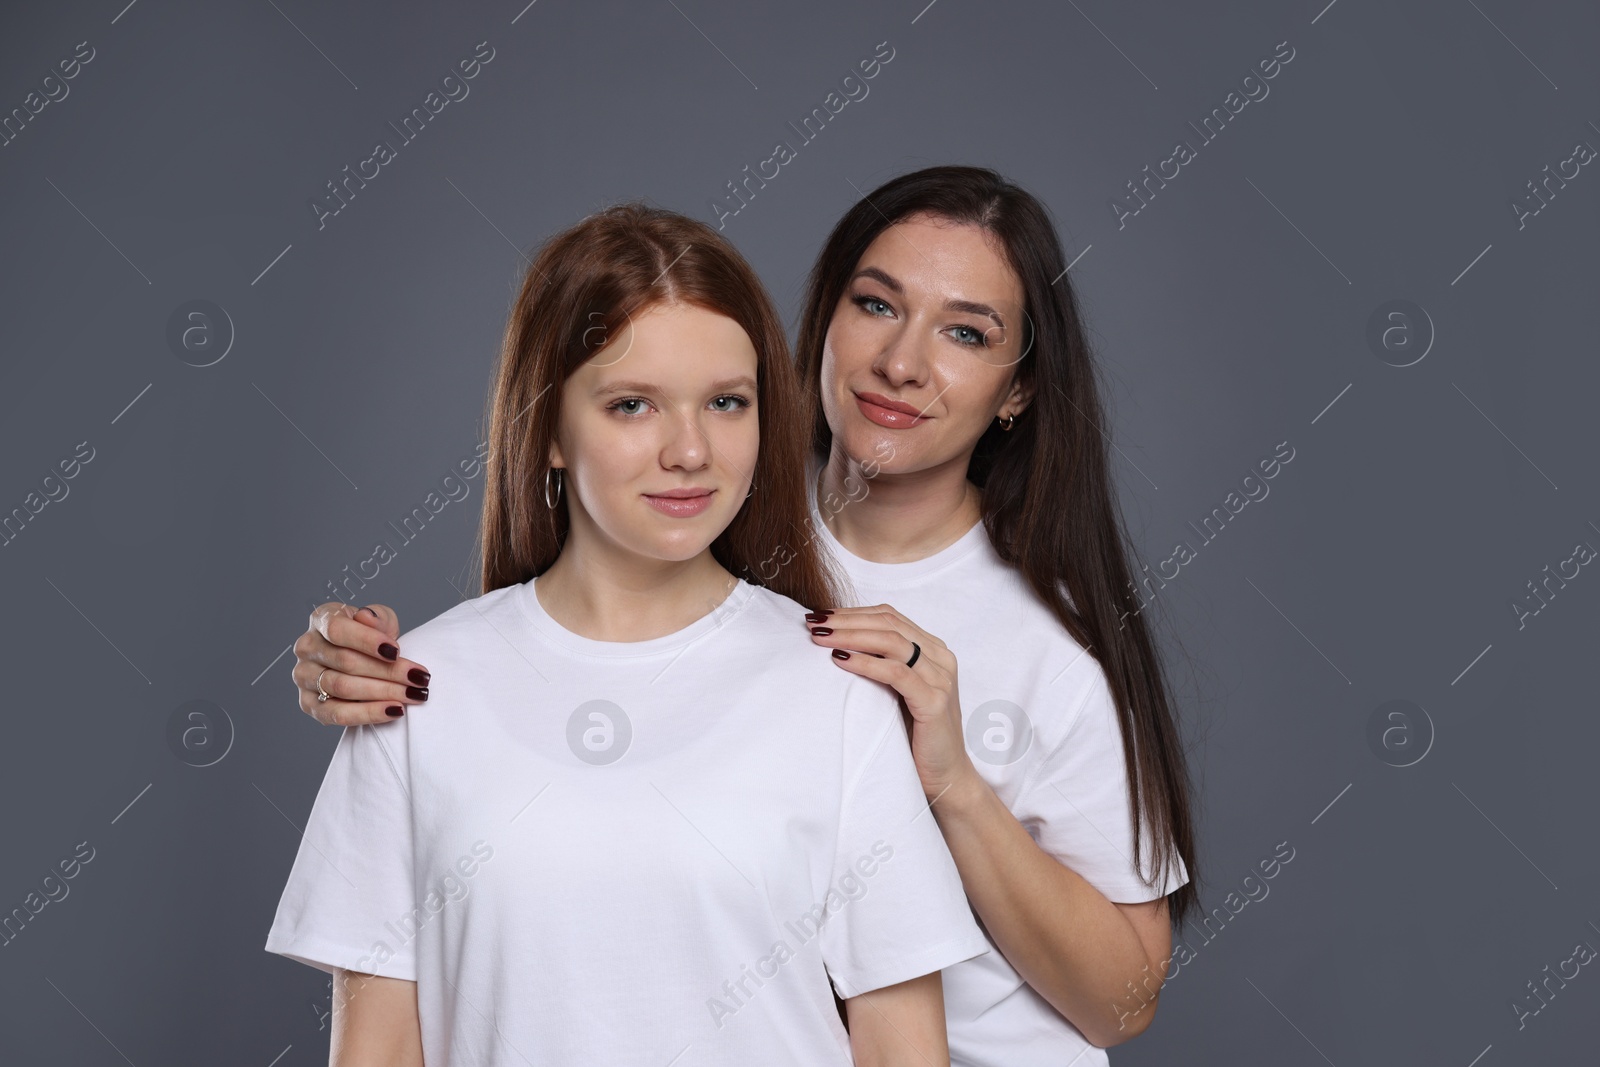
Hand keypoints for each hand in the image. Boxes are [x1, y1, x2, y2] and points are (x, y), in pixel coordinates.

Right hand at [291, 602, 428, 724]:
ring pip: (343, 688)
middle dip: (388, 671)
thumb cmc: (372, 638)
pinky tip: (395, 710)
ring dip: (383, 693)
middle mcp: (307, 648)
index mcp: (321, 620)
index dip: (367, 641)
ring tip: (414, 694)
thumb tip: (367, 618)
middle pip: (346, 662)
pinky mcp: (309, 704)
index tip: (396, 651)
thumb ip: (377, 618)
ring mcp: (304, 677)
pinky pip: (338, 714)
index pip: (337, 630)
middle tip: (419, 678)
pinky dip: (369, 713)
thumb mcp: (381, 621)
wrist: (363, 661)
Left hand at [804, 603, 979, 803]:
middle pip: (889, 624)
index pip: (889, 617)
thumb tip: (836, 641)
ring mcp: (941, 679)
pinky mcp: (934, 702)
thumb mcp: (897, 691)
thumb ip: (882, 664)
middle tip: (813, 622)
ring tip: (821, 638)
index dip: (853, 613)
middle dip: (847, 621)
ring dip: (851, 636)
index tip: (821, 616)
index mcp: (933, 650)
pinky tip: (841, 660)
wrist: (945, 776)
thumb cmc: (915, 734)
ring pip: (891, 642)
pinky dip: (866, 663)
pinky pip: (896, 673)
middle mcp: (941, 658)